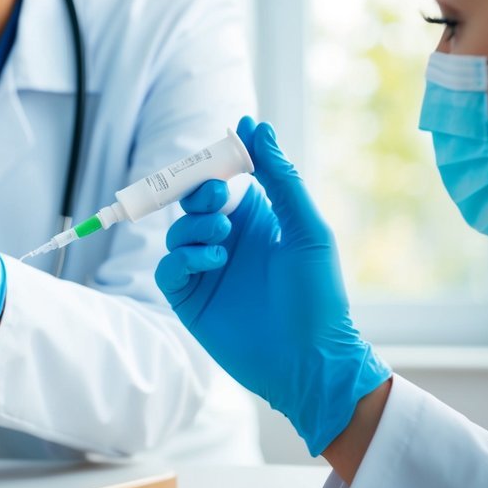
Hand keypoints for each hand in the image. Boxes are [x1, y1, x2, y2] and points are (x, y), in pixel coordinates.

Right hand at [155, 117, 390, 455]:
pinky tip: (213, 262)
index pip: (226, 178)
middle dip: (199, 190)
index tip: (232, 140)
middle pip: (192, 201)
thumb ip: (281, 178)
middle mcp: (227, 241)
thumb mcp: (307, 229)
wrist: (310, 360)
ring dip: (196, 226)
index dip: (223, 158)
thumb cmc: (319, 297)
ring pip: (176, 230)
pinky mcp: (188, 298)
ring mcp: (204, 270)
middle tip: (218, 196)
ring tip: (224, 240)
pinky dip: (184, 257)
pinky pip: (168, 266)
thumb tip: (260, 128)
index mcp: (257, 221)